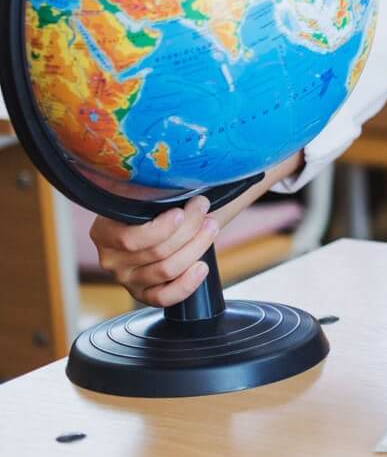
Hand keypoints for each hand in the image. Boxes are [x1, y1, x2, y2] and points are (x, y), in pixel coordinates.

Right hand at [92, 149, 303, 306]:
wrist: (165, 220)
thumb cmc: (159, 203)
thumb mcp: (153, 190)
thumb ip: (160, 183)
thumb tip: (194, 158)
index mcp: (105, 231)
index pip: (131, 239)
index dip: (163, 227)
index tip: (186, 209)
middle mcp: (111, 259)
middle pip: (156, 252)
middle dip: (190, 229)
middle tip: (205, 210)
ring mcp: (127, 279)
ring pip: (166, 270)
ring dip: (196, 247)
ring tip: (211, 227)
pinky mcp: (144, 294)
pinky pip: (164, 298)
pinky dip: (187, 283)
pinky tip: (202, 266)